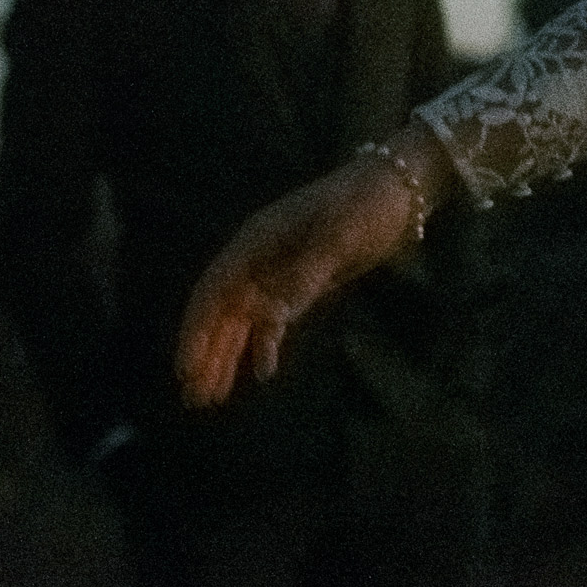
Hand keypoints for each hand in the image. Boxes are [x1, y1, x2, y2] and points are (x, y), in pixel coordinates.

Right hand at [175, 135, 442, 407]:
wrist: (400, 188)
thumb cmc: (367, 202)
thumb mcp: (341, 236)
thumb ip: (306, 275)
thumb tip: (270, 318)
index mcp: (258, 238)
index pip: (215, 289)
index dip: (198, 329)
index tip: (187, 368)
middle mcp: (260, 256)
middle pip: (222, 310)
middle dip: (206, 352)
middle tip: (194, 398)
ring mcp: (279, 270)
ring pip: (242, 319)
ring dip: (227, 356)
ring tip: (211, 397)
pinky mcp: (301, 283)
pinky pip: (272, 319)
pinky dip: (264, 345)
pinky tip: (263, 372)